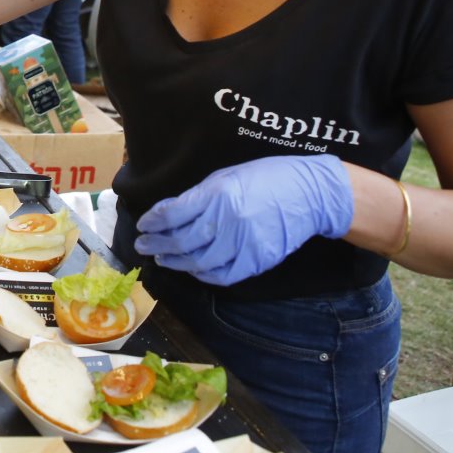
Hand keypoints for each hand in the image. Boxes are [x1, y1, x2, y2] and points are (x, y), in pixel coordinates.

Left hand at [133, 155, 354, 285]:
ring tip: (163, 259)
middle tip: (143, 246)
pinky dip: (204, 275)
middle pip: (182, 240)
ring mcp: (244, 243)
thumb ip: (197, 197)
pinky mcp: (258, 260)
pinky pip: (223, 275)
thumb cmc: (264, 178)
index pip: (173, 214)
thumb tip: (167, 213)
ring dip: (176, 262)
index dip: (153, 222)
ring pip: (199, 261)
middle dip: (157, 244)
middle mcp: (228, 219)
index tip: (143, 226)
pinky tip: (193, 269)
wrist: (309, 193)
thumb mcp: (226, 176)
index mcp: (217, 193)